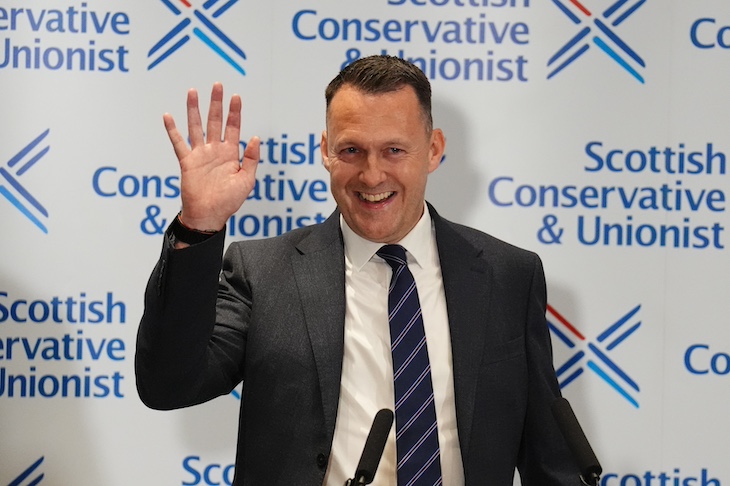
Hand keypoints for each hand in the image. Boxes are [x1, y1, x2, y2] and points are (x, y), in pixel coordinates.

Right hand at [164, 82, 259, 231]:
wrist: (209, 215)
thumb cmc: (229, 201)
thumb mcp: (247, 180)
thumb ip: (252, 159)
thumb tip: (256, 138)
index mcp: (231, 154)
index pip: (233, 128)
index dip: (235, 112)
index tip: (236, 97)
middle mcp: (215, 150)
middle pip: (215, 121)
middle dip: (216, 103)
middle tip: (217, 85)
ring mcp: (200, 155)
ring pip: (196, 126)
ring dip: (194, 109)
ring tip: (193, 92)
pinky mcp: (187, 162)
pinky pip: (178, 143)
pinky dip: (172, 130)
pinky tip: (168, 115)